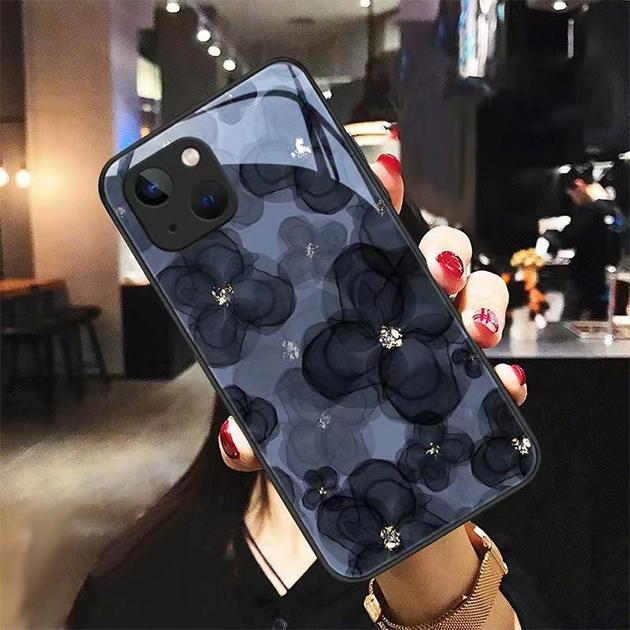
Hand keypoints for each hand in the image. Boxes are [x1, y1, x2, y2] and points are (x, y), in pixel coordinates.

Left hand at [217, 154, 524, 627]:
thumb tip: (237, 441)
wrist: (365, 499)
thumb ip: (255, 427)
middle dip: (442, 250)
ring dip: (481, 301)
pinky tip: (502, 388)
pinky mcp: (471, 389)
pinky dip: (506, 377)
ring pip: (477, 297)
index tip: (382, 166)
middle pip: (432, 255)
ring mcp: (439, 347)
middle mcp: (399, 315)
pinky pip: (502, 371)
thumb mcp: (278, 426)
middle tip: (433, 268)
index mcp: (348, 304)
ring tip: (470, 328)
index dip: (378, 194)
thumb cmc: (319, 440)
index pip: (365, 234)